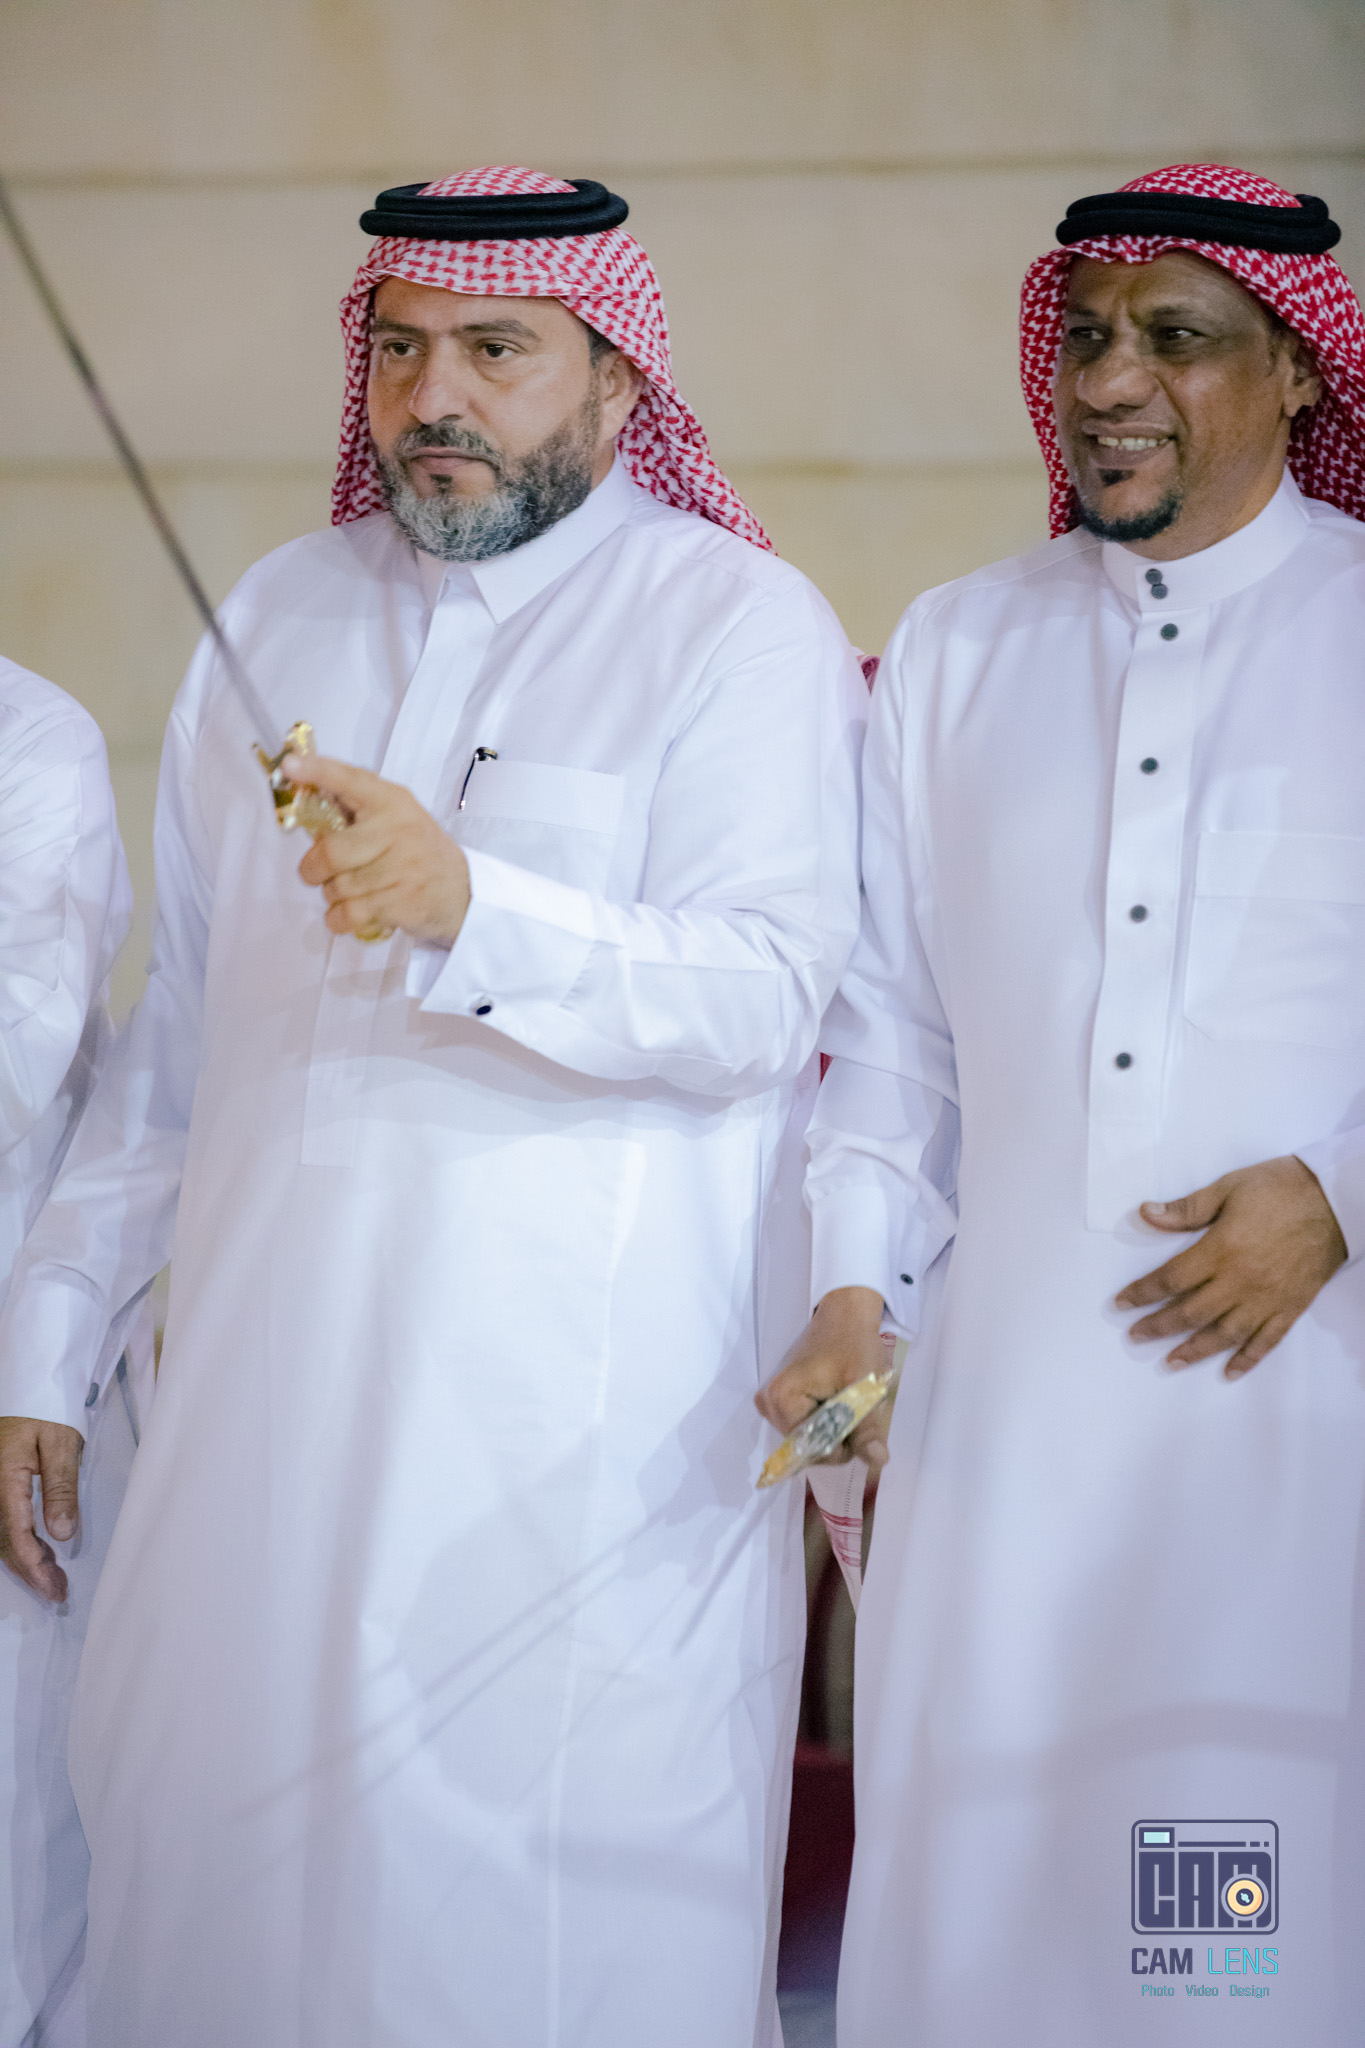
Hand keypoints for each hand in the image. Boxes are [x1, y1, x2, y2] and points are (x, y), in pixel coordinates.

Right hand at [0, 1416, 82, 1601]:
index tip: (52, 1587)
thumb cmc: (46, 1410)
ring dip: (26, 1560)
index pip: (14, 1534)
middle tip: (57, 1592)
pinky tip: (41, 1552)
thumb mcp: (61, 1442)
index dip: (33, 1565)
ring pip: (1, 1536)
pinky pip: (3, 1523)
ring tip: (53, 1579)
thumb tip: (61, 1534)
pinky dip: (21, 1542)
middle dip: (30, 1570)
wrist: (29, 1389)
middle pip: (4, 1542)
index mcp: (3, 1479)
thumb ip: (61, 1488)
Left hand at [285, 755, 470, 946]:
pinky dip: (338, 919)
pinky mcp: (401, 903)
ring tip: (351, 891)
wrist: (464, 893)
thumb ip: (357, 809)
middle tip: (317, 871)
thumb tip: (307, 794)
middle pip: (330, 852)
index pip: (351, 780)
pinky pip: (348, 914)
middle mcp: (398, 830)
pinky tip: (347, 914)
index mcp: (393, 802)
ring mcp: (402, 869)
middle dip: (313, 868)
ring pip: (336, 887)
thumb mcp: (398, 818)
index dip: (318, 772)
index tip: (290, 766)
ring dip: (332, 895)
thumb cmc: (419, 853)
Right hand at [755, 1286, 890, 1471]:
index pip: (811, 1448)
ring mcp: (771, 1402)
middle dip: (837, 1438)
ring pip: (808, 1439)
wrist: (845, 1314)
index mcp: (781, 1400)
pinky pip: (804, 1427)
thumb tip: (877, 1460)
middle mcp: (768, 1404)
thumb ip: (867, 1427)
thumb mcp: (864, 1386)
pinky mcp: (780, 1400)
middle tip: (857, 1410)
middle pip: (806, 1446)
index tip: (860, 1424)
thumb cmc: (853, 1344)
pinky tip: (836, 1403)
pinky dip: (825, 1422)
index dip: (841, 1445)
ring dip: (833, 1430)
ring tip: (848, 1403)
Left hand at [1116, 1155, 1346, 1377]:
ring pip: (1224, 1334)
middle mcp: (1240, 1281)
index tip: (1122, 1303)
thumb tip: (1146, 1213)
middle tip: (1135, 1336)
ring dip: (1194, 1350)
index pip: (1171, 1279)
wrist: (1336, 1201)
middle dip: (1159, 1326)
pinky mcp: (1290, 1307)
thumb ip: (1186, 1209)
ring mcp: (1266, 1299)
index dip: (1143, 1293)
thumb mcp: (1228, 1188)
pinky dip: (1247, 1359)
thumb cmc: (1280, 1189)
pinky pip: (1266, 1341)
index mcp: (1220, 1250)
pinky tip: (1230, 1371)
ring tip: (1171, 1361)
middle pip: (1191, 1312)